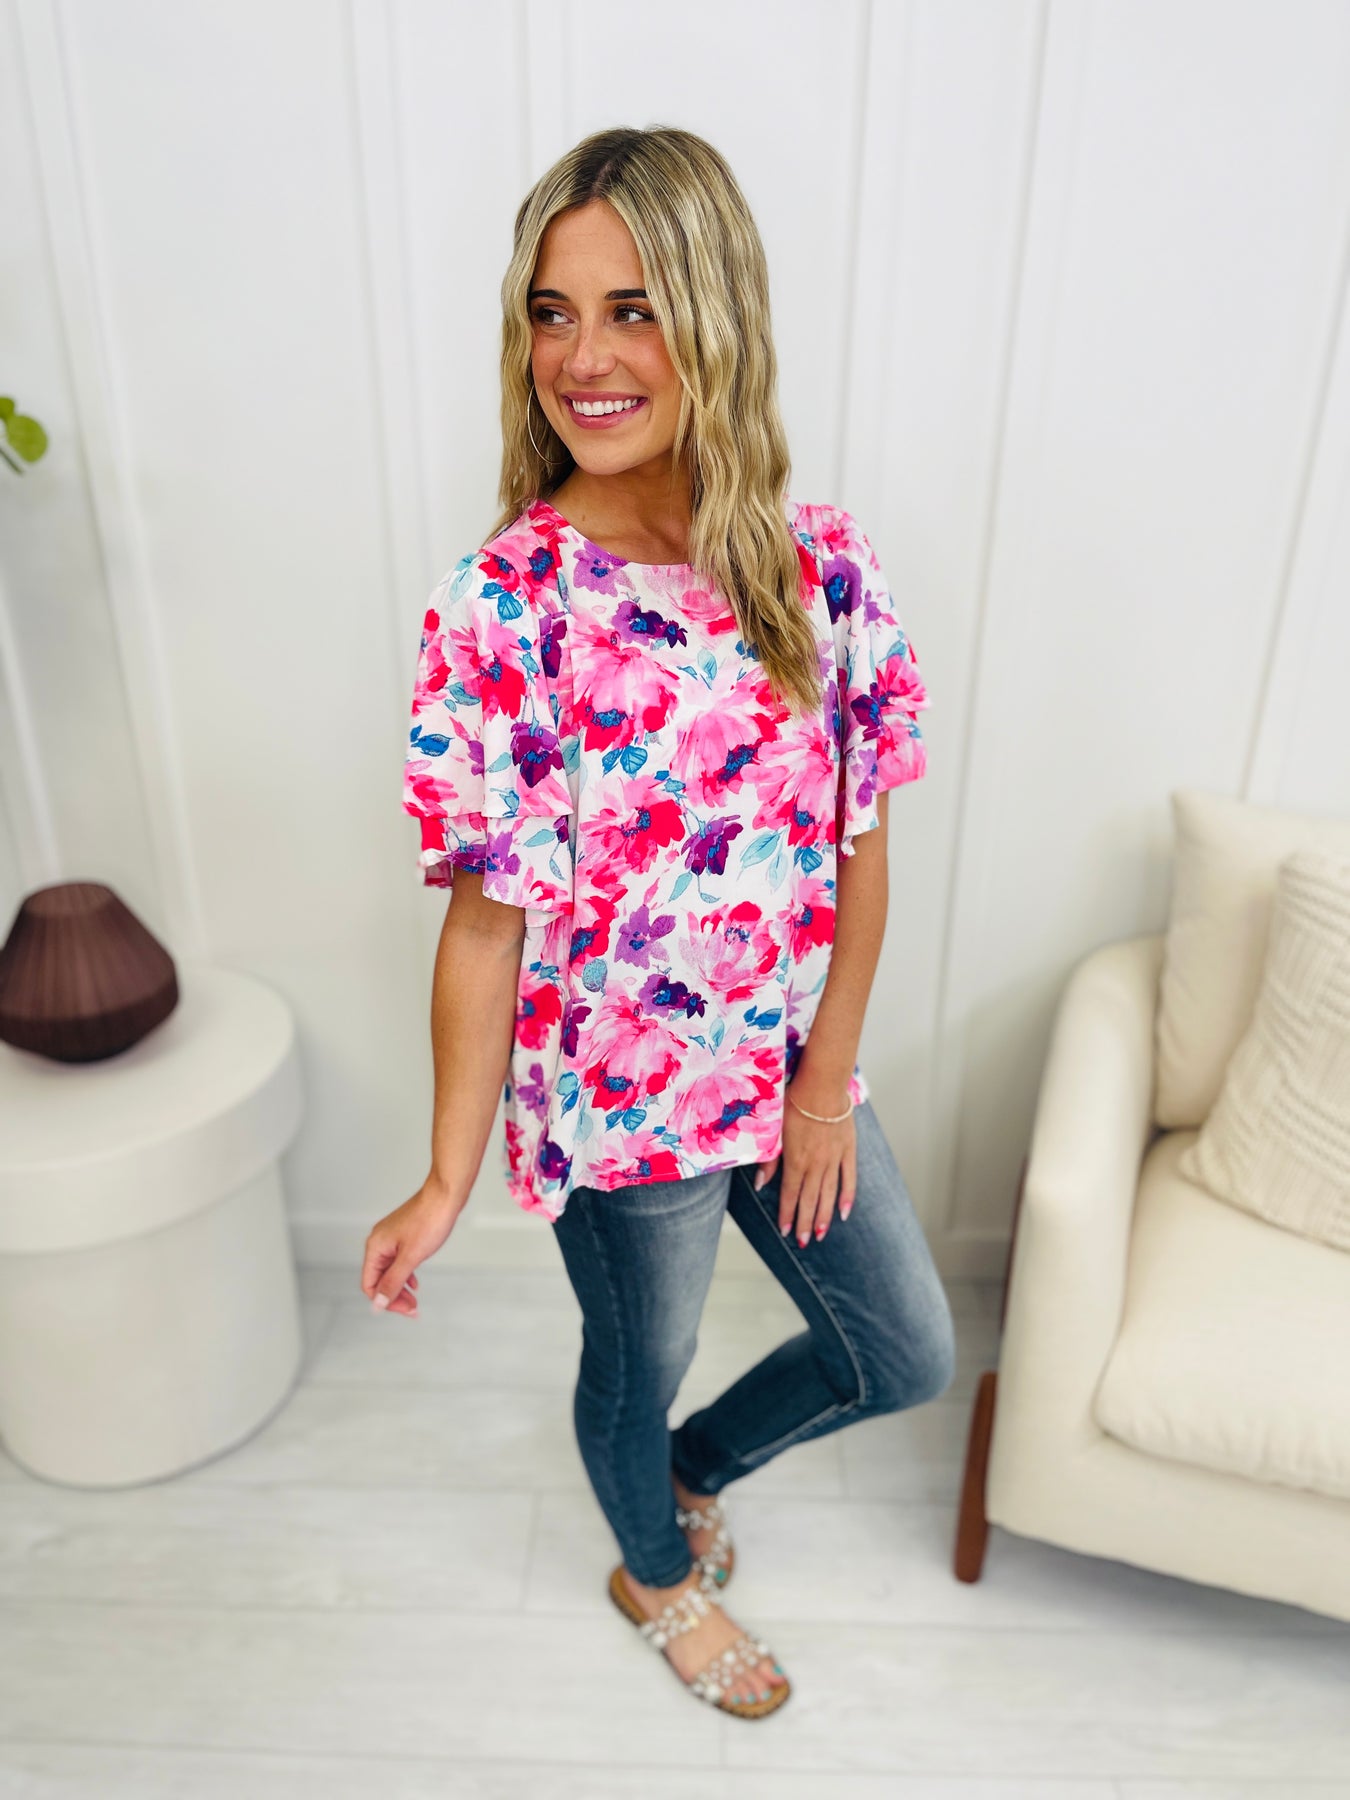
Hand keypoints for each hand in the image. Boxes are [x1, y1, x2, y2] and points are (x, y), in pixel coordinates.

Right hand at [360, 1174, 464, 1315]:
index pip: (370, 1285)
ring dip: (400, 1288)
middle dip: (395, 1296)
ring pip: (389, 1271)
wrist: (445, 1195)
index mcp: (376, 1247)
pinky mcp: (403, 1236)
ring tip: (414, 1300)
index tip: (405, 1310)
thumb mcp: (411, 1257)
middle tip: (413, 1309)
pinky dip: (405, 1274)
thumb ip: (393, 1281)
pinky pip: (398, 1261)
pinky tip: (415, 1282)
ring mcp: (391, 1238)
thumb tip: (378, 1303)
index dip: (386, 1301)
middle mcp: (379, 1243)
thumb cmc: (430, 1220)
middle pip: (379, 1280)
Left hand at [755, 1081, 856, 1245]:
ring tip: (821, 1235)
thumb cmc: (793, 1102)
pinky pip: (849, 1179)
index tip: (786, 1231)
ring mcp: (834, 1158)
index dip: (787, 1214)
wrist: (822, 1084)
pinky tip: (844, 1212)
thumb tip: (760, 1184)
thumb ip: (769, 1159)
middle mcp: (815, 1164)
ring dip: (825, 1216)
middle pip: (810, 1199)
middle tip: (804, 1242)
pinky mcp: (848, 1150)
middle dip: (806, 1223)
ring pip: (829, 1194)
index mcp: (795, 1159)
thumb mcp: (774, 1129)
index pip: (790, 1194)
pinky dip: (847, 1197)